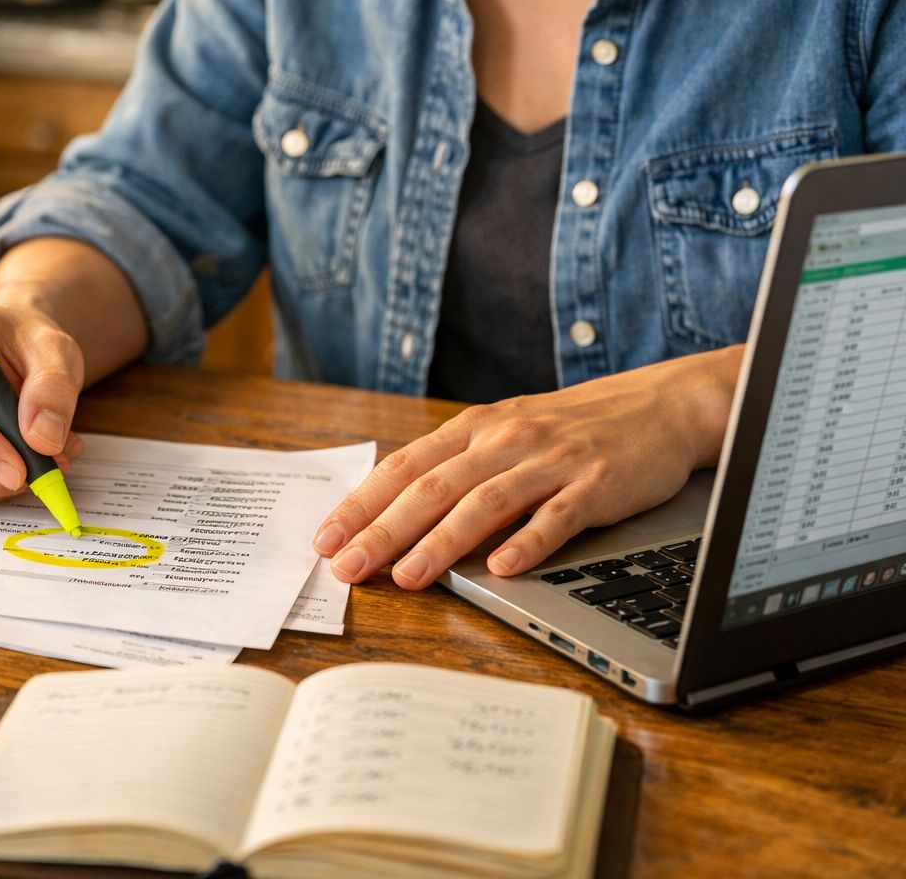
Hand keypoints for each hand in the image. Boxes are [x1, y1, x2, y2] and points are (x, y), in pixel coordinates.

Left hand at [312, 347, 741, 587]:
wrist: (659, 406)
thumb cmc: (571, 429)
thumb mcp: (505, 436)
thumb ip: (456, 470)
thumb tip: (396, 516)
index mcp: (474, 429)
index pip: (403, 467)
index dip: (361, 504)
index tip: (326, 539)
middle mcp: (505, 440)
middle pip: (432, 487)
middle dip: (383, 530)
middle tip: (348, 567)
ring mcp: (550, 461)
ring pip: (483, 503)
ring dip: (441, 543)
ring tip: (407, 577)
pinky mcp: (595, 484)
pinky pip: (556, 516)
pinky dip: (527, 541)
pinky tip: (502, 568)